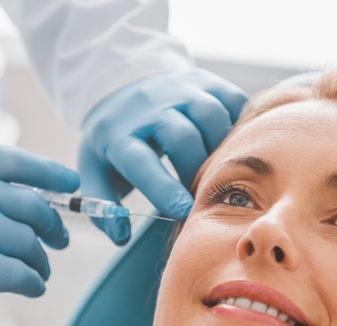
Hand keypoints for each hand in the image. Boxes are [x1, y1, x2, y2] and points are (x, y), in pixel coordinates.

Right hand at [0, 146, 78, 325]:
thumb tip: (8, 207)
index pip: (13, 160)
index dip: (50, 172)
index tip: (70, 183)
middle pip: (32, 206)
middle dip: (53, 226)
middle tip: (58, 242)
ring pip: (30, 243)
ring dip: (40, 261)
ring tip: (38, 273)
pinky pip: (22, 274)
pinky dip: (34, 283)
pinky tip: (32, 289)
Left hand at [78, 69, 247, 243]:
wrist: (121, 90)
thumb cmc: (113, 143)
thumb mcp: (95, 172)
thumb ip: (104, 208)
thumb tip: (121, 235)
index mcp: (118, 134)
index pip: (141, 161)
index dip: (164, 189)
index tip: (185, 212)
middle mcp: (149, 106)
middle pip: (181, 136)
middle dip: (197, 170)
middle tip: (204, 195)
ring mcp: (178, 89)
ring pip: (210, 114)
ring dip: (223, 148)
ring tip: (223, 171)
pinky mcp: (204, 80)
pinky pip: (233, 100)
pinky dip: (241, 125)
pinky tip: (238, 147)